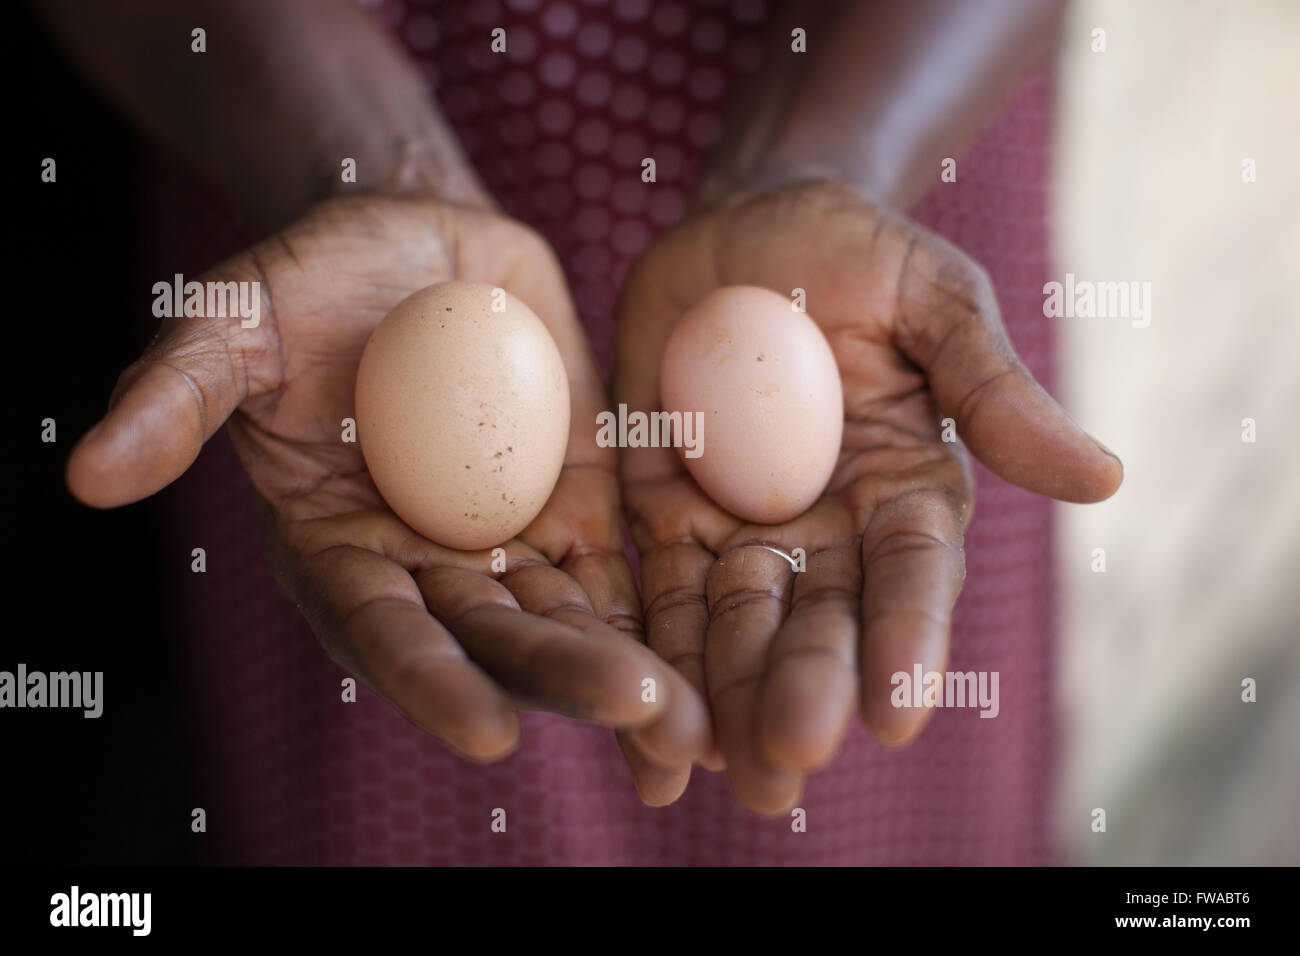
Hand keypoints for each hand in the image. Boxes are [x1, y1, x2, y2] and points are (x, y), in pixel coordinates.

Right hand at [67, 195, 709, 783]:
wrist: (414, 242)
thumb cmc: (311, 280)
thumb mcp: (232, 320)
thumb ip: (175, 394)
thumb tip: (85, 474)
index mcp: (339, 550)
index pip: (382, 630)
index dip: (428, 681)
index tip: (488, 732)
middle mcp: (427, 567)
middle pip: (497, 641)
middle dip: (565, 680)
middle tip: (638, 714)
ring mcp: (510, 542)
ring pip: (573, 621)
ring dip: (633, 673)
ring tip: (695, 720)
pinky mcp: (578, 506)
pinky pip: (624, 568)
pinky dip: (665, 616)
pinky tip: (715, 661)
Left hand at [614, 180, 1121, 813]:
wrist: (746, 227)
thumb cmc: (859, 257)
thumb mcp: (935, 302)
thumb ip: (993, 391)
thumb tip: (1104, 478)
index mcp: (906, 490)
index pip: (913, 577)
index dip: (907, 643)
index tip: (895, 716)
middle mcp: (831, 529)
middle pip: (821, 621)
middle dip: (804, 688)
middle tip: (787, 761)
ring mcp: (743, 527)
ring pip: (735, 624)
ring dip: (723, 696)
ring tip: (715, 769)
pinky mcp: (665, 513)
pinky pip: (658, 589)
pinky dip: (651, 649)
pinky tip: (640, 719)